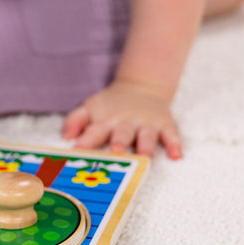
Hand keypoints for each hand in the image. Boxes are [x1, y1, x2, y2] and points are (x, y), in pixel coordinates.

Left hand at [62, 80, 182, 158]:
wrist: (140, 87)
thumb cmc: (110, 106)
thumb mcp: (89, 108)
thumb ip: (75, 120)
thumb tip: (66, 137)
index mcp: (105, 121)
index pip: (93, 132)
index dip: (85, 142)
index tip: (77, 152)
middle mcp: (126, 123)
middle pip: (122, 134)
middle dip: (118, 142)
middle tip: (115, 151)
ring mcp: (146, 124)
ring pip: (147, 135)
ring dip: (146, 146)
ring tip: (145, 157)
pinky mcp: (165, 124)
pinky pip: (172, 134)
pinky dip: (175, 144)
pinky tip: (176, 155)